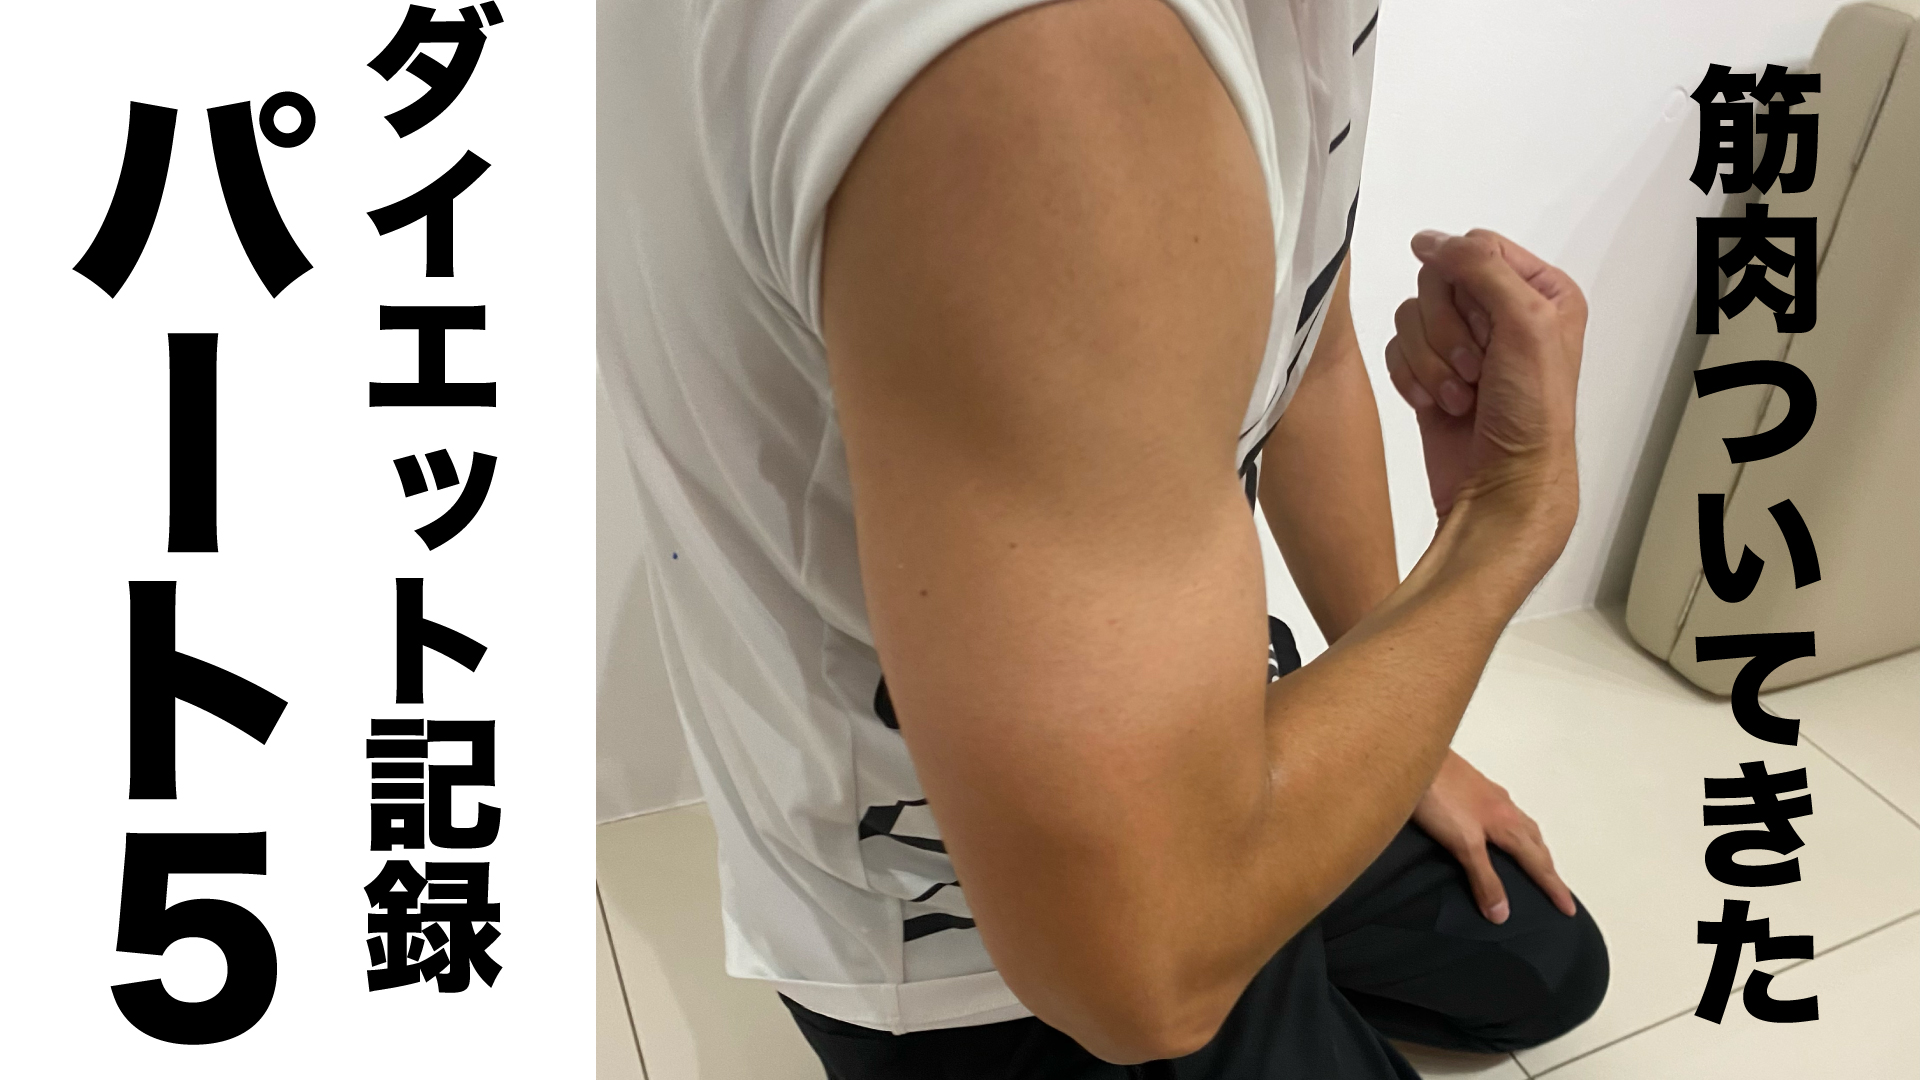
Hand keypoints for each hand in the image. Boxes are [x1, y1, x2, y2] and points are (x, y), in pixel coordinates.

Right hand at [1384, 229, 1586, 519]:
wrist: (1502, 486)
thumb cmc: (1530, 409)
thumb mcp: (1525, 323)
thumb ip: (1480, 267)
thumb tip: (1427, 239)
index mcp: (1540, 291)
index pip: (1475, 249)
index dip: (1466, 285)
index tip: (1489, 328)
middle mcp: (1502, 312)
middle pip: (1436, 280)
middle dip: (1446, 330)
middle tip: (1475, 369)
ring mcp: (1463, 344)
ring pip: (1411, 316)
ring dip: (1430, 361)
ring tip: (1461, 396)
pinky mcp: (1430, 373)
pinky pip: (1396, 349)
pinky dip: (1411, 378)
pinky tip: (1436, 405)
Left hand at [1412, 751, 1576, 922]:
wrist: (1412, 755)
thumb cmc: (1436, 799)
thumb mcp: (1462, 843)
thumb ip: (1483, 877)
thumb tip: (1503, 914)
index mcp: (1507, 824)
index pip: (1538, 863)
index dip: (1554, 888)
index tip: (1569, 910)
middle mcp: (1504, 807)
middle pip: (1535, 842)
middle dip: (1547, 867)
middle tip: (1556, 888)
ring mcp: (1488, 794)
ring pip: (1522, 824)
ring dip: (1532, 846)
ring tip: (1532, 861)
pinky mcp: (1471, 785)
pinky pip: (1504, 813)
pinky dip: (1512, 829)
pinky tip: (1497, 829)